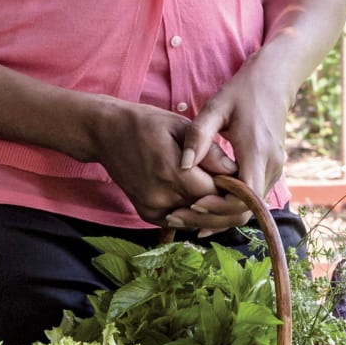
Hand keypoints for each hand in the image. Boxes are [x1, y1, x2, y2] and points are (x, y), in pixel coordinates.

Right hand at [85, 98, 222, 227]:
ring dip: (209, 209)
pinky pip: (179, 220)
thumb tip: (235, 171)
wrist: (106, 133)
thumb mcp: (181, 127)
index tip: (239, 176)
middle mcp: (160, 196)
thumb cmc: (147, 123)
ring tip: (218, 190)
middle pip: (207, 210)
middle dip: (223, 199)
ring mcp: (151, 208)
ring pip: (195, 219)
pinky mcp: (146, 214)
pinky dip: (192, 212)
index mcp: (172, 172)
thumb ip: (210, 151)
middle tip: (233, 185)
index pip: (215, 193)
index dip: (231, 187)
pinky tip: (197, 197)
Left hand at [161, 54, 292, 232]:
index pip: (244, 197)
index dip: (219, 207)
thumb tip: (182, 167)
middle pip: (246, 211)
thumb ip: (198, 136)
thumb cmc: (242, 92)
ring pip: (249, 209)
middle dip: (212, 219)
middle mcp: (271, 166)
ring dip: (218, 217)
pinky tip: (201, 207)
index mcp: (257, 152)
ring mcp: (274, 170)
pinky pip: (250, 199)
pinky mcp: (270, 171)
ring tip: (184, 215)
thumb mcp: (215, 107)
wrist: (273, 81)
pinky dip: (227, 207)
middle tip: (178, 217)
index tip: (193, 203)